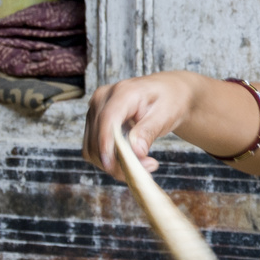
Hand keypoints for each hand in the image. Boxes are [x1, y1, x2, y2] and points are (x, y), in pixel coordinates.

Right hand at [82, 72, 196, 178]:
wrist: (166, 92)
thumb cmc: (168, 99)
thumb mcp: (166, 114)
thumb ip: (149, 131)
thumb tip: (137, 151)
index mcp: (123, 92)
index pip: (107, 119)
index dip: (106, 144)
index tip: (111, 165)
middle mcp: (103, 99)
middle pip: (97, 137)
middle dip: (117, 161)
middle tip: (149, 167)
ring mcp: (95, 111)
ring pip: (92, 148)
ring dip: (113, 164)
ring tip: (143, 164)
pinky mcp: (94, 123)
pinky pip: (93, 149)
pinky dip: (109, 161)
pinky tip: (130, 160)